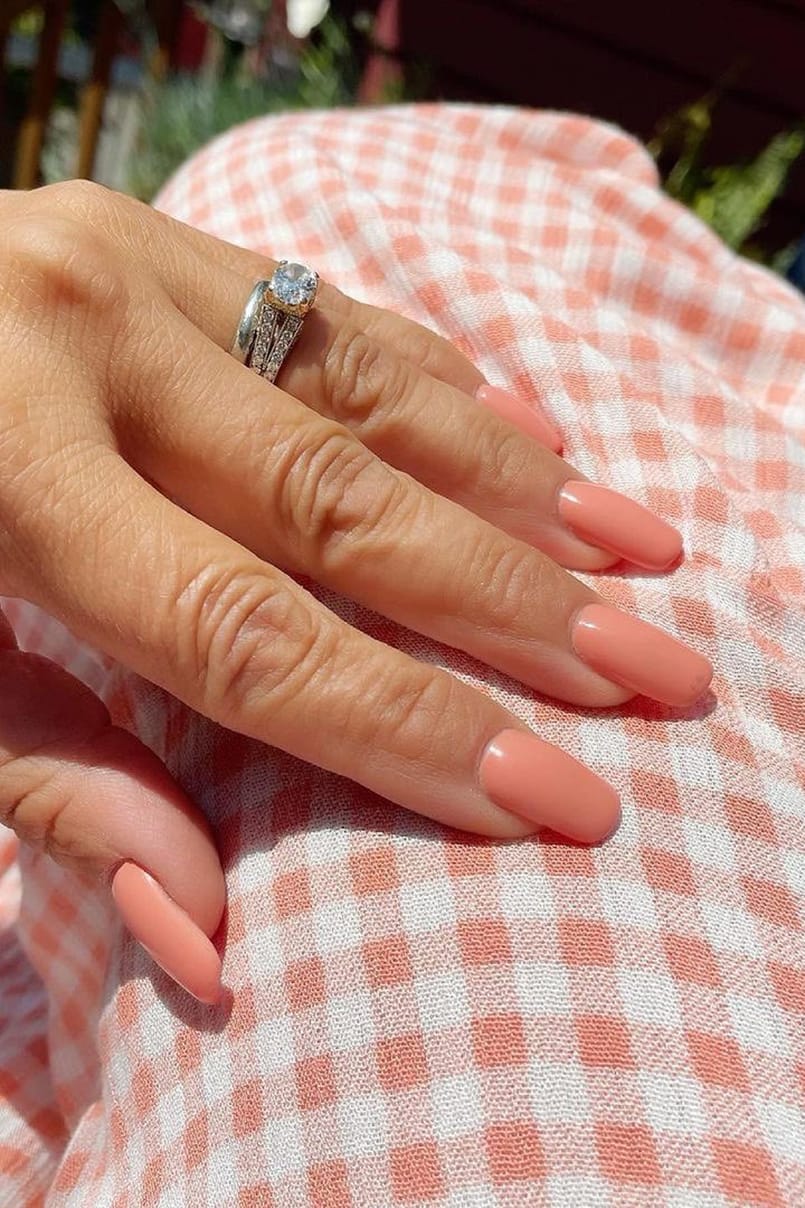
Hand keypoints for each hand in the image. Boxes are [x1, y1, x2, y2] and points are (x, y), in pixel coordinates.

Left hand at [0, 182, 710, 1002]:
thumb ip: (46, 785)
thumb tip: (204, 922)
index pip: (251, 636)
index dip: (408, 729)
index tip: (549, 795)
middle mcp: (81, 344)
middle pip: (349, 507)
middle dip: (522, 609)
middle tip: (660, 678)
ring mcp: (127, 266)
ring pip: (371, 392)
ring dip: (522, 486)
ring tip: (642, 555)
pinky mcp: (152, 234)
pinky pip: (335, 311)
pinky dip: (445, 386)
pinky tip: (536, 437)